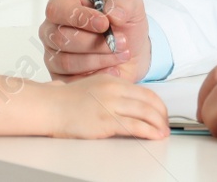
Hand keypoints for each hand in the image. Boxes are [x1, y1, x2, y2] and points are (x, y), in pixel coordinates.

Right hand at [40, 0, 147, 80]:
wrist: (134, 53)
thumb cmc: (124, 26)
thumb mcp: (131, 5)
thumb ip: (123, 1)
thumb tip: (112, 14)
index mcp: (64, 6)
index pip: (57, 9)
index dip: (80, 18)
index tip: (104, 24)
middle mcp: (53, 30)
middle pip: (61, 38)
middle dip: (95, 43)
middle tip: (120, 43)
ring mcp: (54, 55)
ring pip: (67, 61)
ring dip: (98, 59)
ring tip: (120, 55)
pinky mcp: (61, 78)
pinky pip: (71, 81)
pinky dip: (95, 77)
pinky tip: (113, 71)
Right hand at [47, 74, 169, 139]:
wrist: (50, 107)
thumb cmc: (67, 101)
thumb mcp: (94, 87)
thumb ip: (111, 91)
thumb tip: (127, 101)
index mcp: (112, 81)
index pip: (145, 91)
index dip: (158, 104)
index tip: (162, 113)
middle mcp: (114, 90)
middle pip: (149, 101)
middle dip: (162, 115)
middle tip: (166, 124)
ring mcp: (111, 105)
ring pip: (145, 112)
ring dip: (159, 124)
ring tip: (164, 132)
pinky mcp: (106, 121)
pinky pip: (135, 126)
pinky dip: (149, 131)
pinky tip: (155, 135)